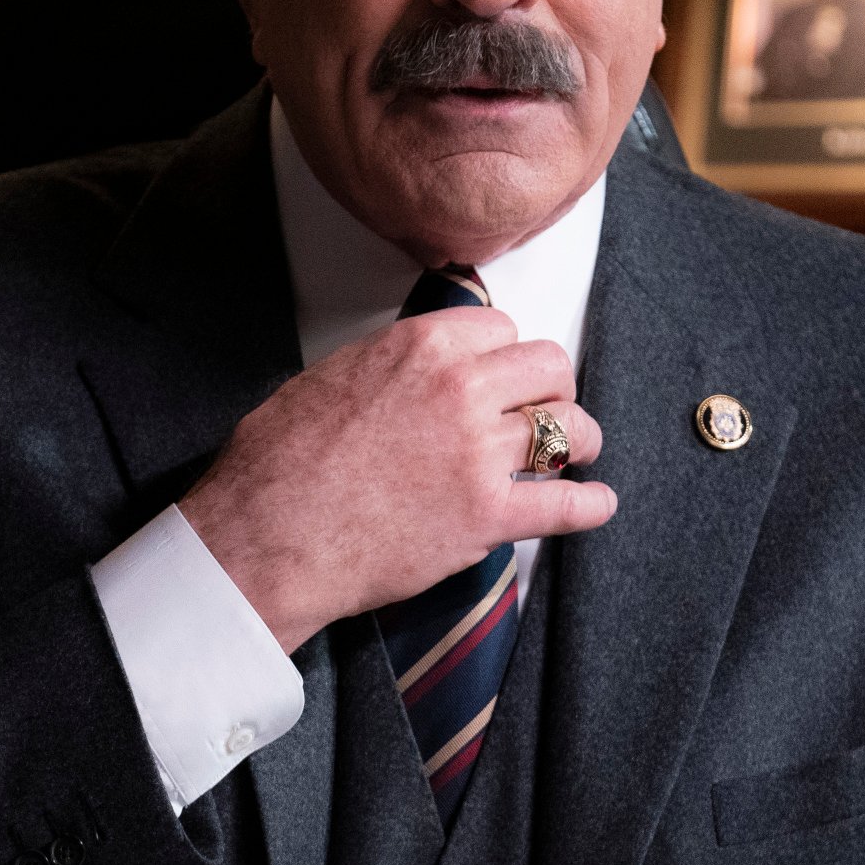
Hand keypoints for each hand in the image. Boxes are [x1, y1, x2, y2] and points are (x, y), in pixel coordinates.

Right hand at [178, 307, 614, 650]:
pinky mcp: (487, 517)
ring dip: (576, 440)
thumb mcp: (329, 377)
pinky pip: (566, 505)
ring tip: (572, 456)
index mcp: (420, 347)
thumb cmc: (278, 462)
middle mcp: (460, 389)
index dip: (505, 355)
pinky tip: (597, 503)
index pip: (502, 329)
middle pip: (549, 367)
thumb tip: (412, 370)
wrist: (266, 536)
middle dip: (550, 389)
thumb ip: (389, 365)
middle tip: (541, 411)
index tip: (502, 377)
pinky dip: (591, 506)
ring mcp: (479, 454)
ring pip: (568, 428)